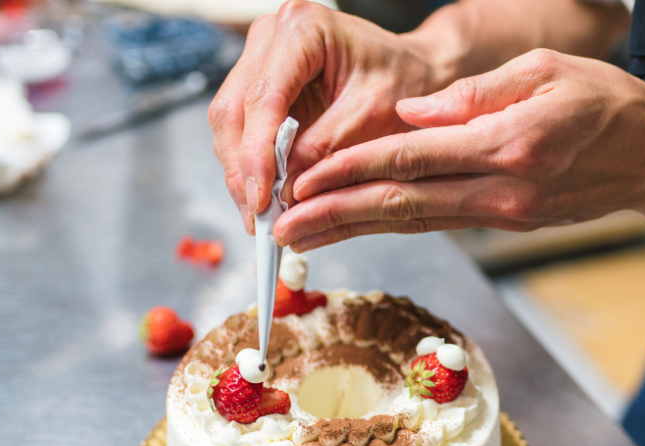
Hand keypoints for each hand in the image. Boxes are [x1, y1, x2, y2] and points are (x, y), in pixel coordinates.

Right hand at [209, 0, 440, 233]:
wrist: (414, 70)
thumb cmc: (403, 80)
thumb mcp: (373, 116)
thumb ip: (326, 147)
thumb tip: (285, 187)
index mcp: (303, 28)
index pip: (264, 96)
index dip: (256, 152)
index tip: (262, 197)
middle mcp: (272, 36)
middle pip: (235, 109)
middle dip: (244, 169)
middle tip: (259, 218)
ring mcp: (261, 59)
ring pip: (230, 123)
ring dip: (242, 173)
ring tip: (261, 217)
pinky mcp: (261, 84)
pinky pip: (242, 130)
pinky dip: (251, 166)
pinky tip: (265, 197)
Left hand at [275, 49, 644, 250]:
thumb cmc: (609, 103)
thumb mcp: (548, 71)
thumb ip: (476, 94)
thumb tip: (412, 113)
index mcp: (509, 144)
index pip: (413, 156)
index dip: (351, 169)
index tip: (302, 177)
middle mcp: (502, 189)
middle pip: (403, 203)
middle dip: (336, 215)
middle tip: (281, 226)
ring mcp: (504, 213)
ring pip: (415, 221)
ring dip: (355, 228)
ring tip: (302, 235)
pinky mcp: (506, 221)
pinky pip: (439, 221)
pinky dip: (392, 225)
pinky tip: (357, 225)